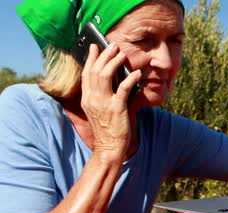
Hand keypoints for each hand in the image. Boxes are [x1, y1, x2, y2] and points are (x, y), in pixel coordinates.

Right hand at [80, 43, 141, 161]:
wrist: (109, 147)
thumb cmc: (107, 129)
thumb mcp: (99, 110)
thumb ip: (102, 95)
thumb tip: (114, 79)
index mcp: (87, 99)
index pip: (86, 74)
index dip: (90, 59)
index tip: (95, 47)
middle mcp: (93, 99)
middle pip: (95, 71)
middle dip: (104, 55)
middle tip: (113, 46)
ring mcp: (104, 103)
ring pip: (105, 75)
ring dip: (115, 62)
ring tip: (123, 55)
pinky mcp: (117, 108)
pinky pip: (123, 88)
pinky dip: (130, 79)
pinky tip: (136, 73)